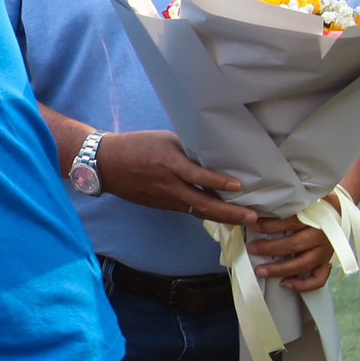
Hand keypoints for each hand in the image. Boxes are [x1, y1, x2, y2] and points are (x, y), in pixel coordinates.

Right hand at [95, 131, 257, 226]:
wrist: (106, 164)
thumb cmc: (137, 145)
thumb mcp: (165, 140)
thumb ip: (188, 152)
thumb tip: (214, 158)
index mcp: (168, 164)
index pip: (196, 175)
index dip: (218, 181)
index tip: (240, 186)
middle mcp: (168, 185)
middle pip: (202, 204)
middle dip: (230, 212)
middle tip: (253, 217)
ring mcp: (165, 199)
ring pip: (198, 212)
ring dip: (223, 217)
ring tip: (245, 220)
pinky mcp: (162, 206)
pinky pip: (188, 210)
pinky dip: (206, 213)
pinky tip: (221, 214)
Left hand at [247, 193, 341, 291]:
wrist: (340, 210)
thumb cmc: (316, 204)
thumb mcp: (304, 199)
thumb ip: (288, 205)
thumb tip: (259, 209)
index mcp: (316, 218)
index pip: (291, 222)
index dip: (271, 225)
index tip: (252, 225)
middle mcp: (322, 236)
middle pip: (294, 244)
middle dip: (270, 248)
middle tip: (251, 248)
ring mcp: (326, 252)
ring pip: (303, 264)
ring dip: (280, 269)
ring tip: (260, 271)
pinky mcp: (328, 263)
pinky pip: (318, 279)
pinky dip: (302, 285)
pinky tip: (285, 284)